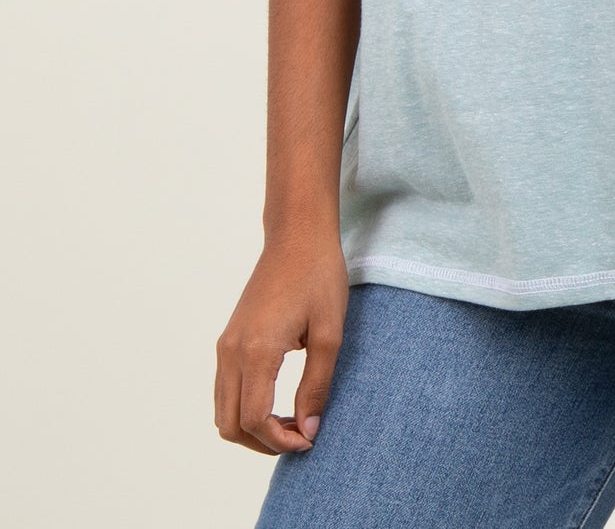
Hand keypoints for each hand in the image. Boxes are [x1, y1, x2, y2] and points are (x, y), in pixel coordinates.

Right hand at [214, 231, 350, 454]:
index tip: (310, 439)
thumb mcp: (329, 332)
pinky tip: (278, 403)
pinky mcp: (228, 339)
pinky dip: (245, 409)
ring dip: (252, 428)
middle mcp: (231, 351)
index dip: (280, 441)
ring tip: (292, 421)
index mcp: (256, 349)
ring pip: (223, 411)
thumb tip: (308, 430)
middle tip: (301, 435)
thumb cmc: (318, 276)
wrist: (297, 235)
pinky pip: (225, 390)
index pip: (254, 419)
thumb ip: (317, 385)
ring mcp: (226, 345)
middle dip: (263, 443)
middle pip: (230, 425)